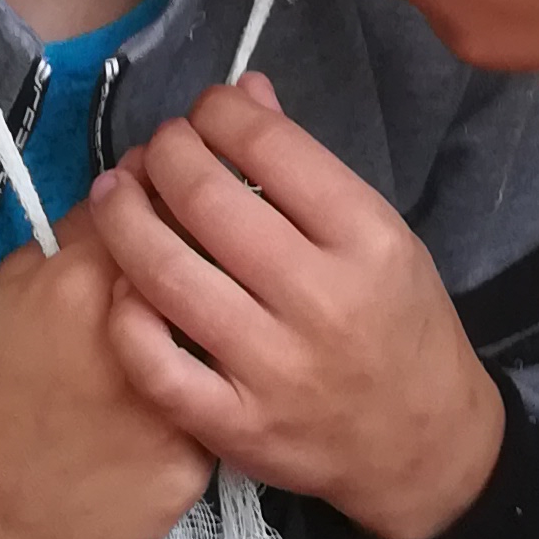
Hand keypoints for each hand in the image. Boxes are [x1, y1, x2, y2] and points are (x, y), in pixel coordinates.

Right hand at [0, 211, 213, 538]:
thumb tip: (127, 195)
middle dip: (211, 260)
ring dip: (223, 335)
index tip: (174, 206)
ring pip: (232, 346)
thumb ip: (72, 238)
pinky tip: (192, 407)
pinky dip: (214, 404)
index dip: (176, 202)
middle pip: (211, 268)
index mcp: (86, 283)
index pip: (165, 207)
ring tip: (198, 341)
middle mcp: (140, 338)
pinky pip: (223, 416)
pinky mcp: (191, 466)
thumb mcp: (8, 290)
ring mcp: (173, 406)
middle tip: (197, 270)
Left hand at [84, 77, 505, 538]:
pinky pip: (155, 364)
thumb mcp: (382, 236)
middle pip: (208, 201)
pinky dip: (126, 316)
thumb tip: (244, 92)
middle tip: (156, 150)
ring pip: (167, 275)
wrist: (423, 446)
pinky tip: (121, 284)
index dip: (220, 113)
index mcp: (368, 240)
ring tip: (115, 193)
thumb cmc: (400, 326)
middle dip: (165, 155)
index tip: (205, 112)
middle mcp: (322, 301)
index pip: (272, 148)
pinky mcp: (238, 426)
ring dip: (123, 217)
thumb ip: (308, 168)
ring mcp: (275, 369)